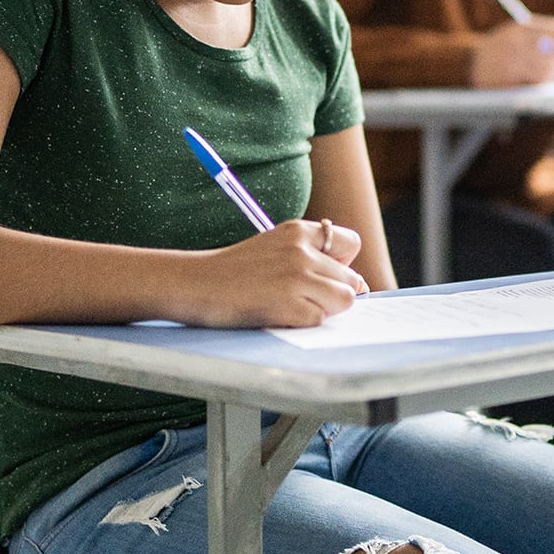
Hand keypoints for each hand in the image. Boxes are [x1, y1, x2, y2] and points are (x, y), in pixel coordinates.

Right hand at [195, 220, 371, 326]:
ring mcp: (298, 277)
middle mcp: (303, 250)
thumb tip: (358, 285)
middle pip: (351, 279)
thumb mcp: (275, 248)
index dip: (342, 264)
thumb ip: (311, 257)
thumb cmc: (234, 272)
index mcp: (299, 230)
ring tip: (293, 307)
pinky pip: (320, 319)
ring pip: (344, 300)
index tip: (323, 275)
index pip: (351, 243)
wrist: (195, 285)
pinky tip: (279, 315)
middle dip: (333, 293)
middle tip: (300, 298)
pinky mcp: (291, 304)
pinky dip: (305, 323)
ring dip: (325, 310)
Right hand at [469, 16, 553, 87]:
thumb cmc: (498, 49)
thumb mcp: (514, 33)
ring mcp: (512, 61)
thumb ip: (540, 39)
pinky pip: (534, 85)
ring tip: (550, 79)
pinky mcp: (507, 80)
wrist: (467, 63)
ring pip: (548, 70)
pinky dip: (541, 87)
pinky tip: (538, 86)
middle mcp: (517, 42)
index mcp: (522, 27)